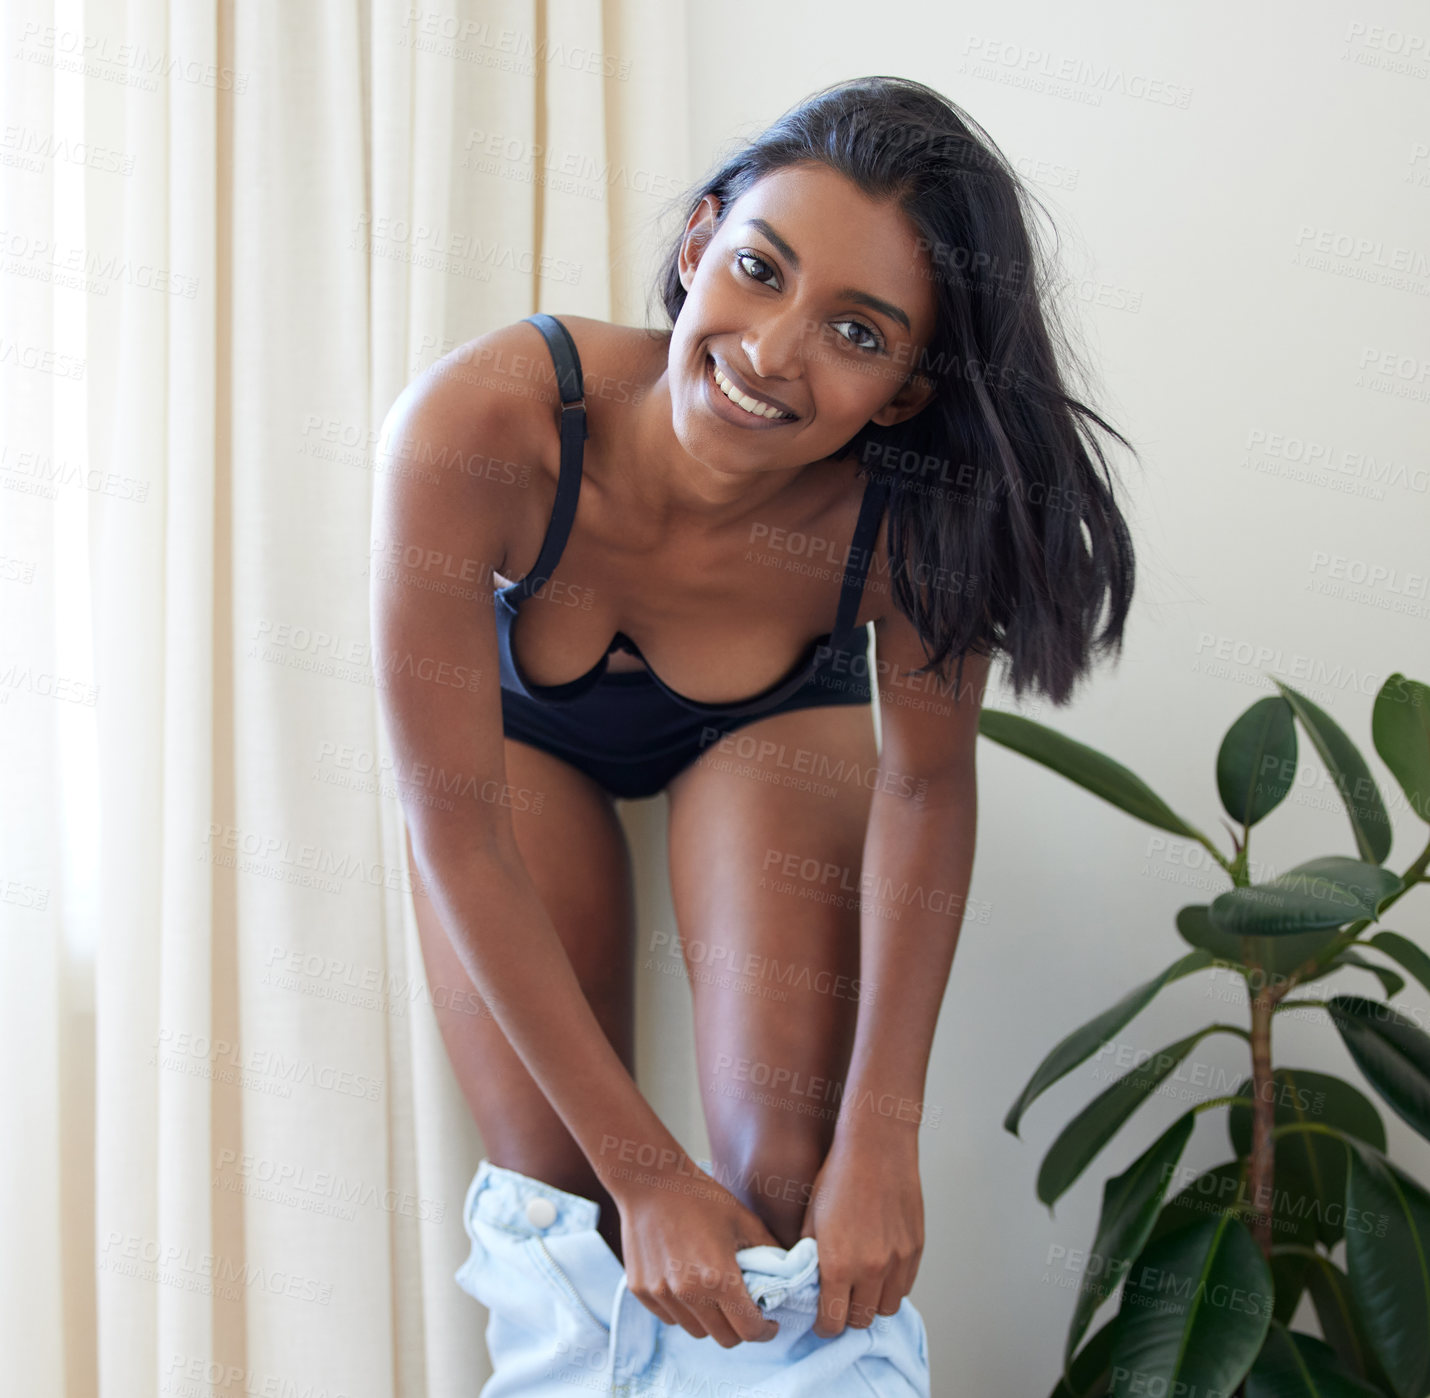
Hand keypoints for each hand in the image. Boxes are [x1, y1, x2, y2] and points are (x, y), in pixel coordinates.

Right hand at [615, 1154, 784, 1347]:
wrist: (649, 1181)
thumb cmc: (699, 1196)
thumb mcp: (743, 1219)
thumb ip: (768, 1251)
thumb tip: (788, 1273)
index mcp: (719, 1277)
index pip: (749, 1331)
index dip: (765, 1331)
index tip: (769, 1322)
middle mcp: (688, 1293)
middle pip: (724, 1338)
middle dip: (740, 1328)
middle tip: (743, 1307)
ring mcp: (661, 1294)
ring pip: (696, 1331)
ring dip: (710, 1320)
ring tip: (714, 1293)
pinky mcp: (641, 1291)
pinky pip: (670, 1318)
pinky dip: (684, 1310)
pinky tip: (687, 1283)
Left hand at [799, 1127, 922, 1337]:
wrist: (876, 1148)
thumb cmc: (837, 1177)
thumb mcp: (811, 1218)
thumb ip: (808, 1258)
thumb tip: (807, 1283)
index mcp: (838, 1264)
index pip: (833, 1322)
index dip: (824, 1326)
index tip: (821, 1320)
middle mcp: (871, 1269)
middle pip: (861, 1321)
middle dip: (847, 1317)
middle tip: (840, 1302)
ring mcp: (897, 1261)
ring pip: (887, 1308)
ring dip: (872, 1304)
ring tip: (861, 1285)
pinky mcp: (915, 1250)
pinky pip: (905, 1286)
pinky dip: (892, 1286)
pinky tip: (879, 1268)